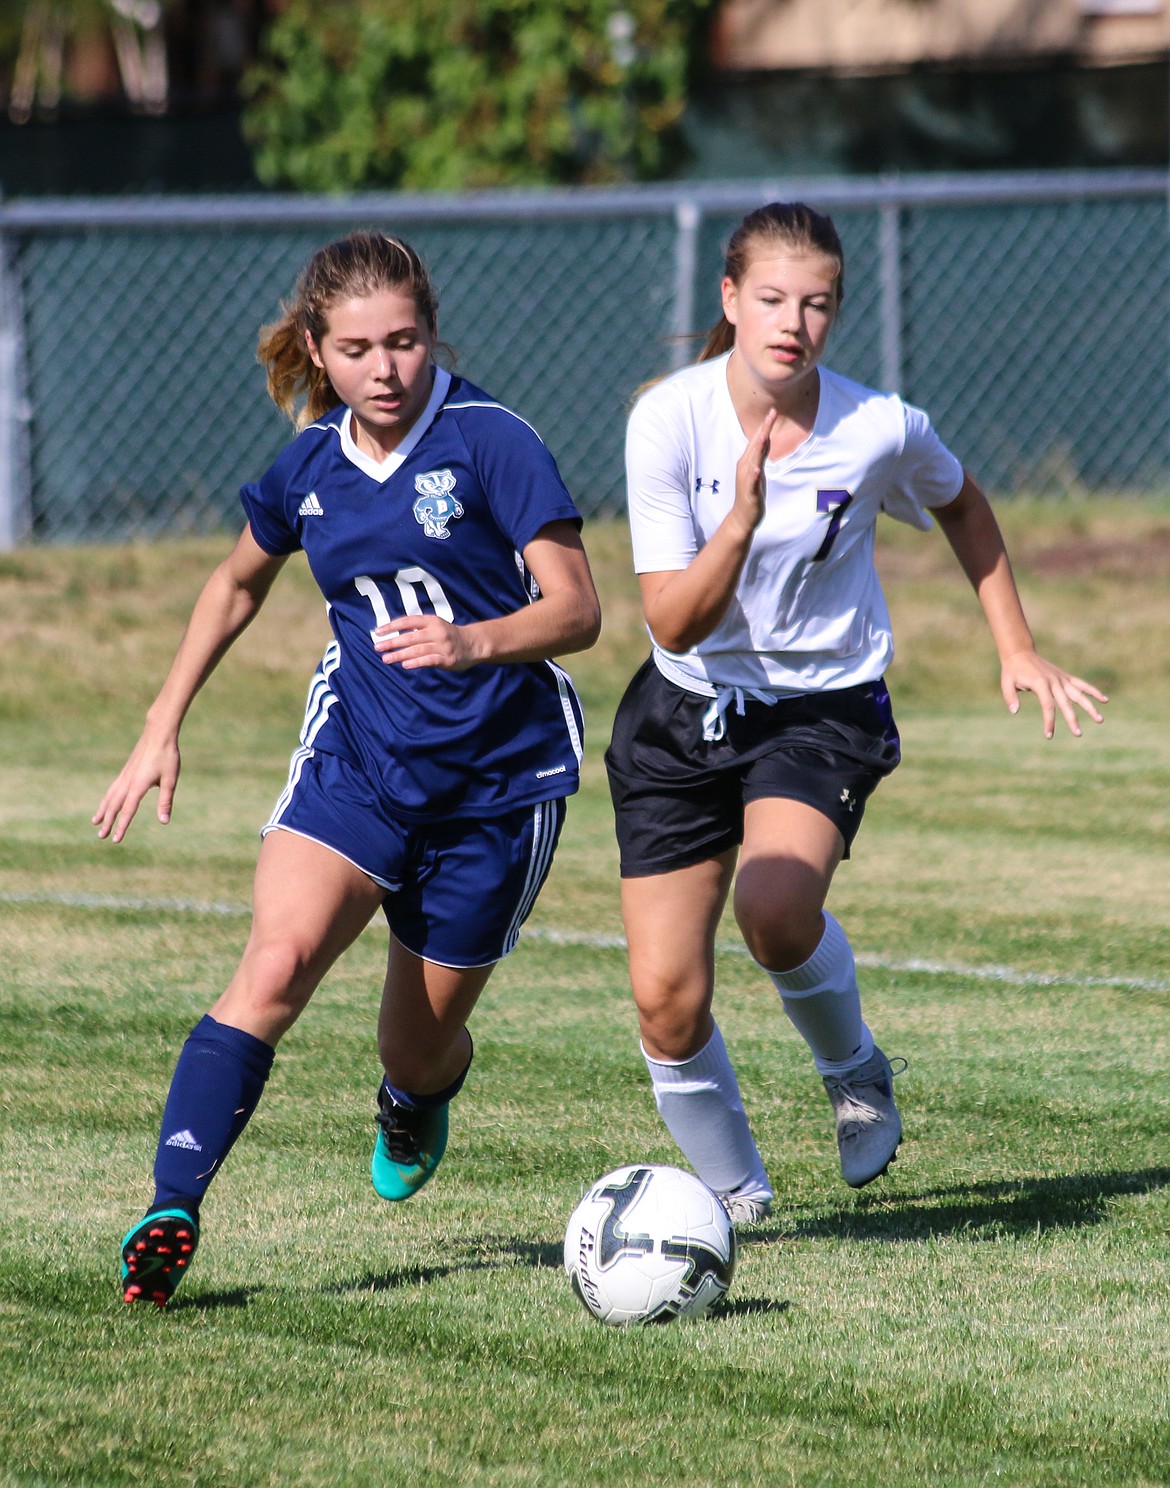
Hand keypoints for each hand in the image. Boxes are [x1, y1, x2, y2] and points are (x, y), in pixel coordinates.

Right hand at [92, 727, 181, 842]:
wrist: (159, 733)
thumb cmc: (167, 756)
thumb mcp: (170, 780)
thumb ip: (165, 802)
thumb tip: (164, 822)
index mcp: (137, 786)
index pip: (128, 811)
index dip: (122, 826)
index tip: (116, 840)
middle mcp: (127, 781)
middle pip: (114, 805)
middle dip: (107, 821)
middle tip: (100, 836)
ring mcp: (125, 775)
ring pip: (110, 796)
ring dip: (103, 810)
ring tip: (95, 821)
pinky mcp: (126, 770)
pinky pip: (113, 788)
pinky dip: (107, 798)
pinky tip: (107, 802)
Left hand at [373, 614, 479, 670]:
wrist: (473, 644)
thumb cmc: (448, 635)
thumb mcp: (435, 626)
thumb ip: (417, 629)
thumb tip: (392, 635)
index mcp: (432, 621)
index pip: (408, 621)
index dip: (392, 626)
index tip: (378, 632)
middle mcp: (437, 632)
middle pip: (410, 637)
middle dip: (392, 642)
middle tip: (377, 647)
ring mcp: (443, 646)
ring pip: (417, 650)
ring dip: (400, 654)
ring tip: (386, 659)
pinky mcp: (447, 659)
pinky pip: (429, 660)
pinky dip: (416, 663)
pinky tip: (405, 665)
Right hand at [730, 407, 777, 535]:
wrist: (742, 517)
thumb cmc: (751, 493)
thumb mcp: (759, 470)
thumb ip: (761, 454)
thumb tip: (766, 437)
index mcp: (748, 461)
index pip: (758, 440)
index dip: (765, 426)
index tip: (773, 411)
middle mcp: (746, 467)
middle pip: (756, 445)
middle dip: (764, 430)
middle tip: (771, 414)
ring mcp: (747, 480)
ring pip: (753, 461)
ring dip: (757, 449)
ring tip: (763, 436)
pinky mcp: (749, 493)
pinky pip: (752, 482)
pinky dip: (754, 475)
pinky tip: (757, 469)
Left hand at [1000, 651, 1107, 738]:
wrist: (1021, 653)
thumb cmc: (1012, 670)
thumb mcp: (1006, 683)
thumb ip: (1010, 697)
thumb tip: (1014, 711)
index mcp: (1041, 683)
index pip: (1048, 705)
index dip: (1049, 721)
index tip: (1049, 735)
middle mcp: (1054, 681)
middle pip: (1066, 703)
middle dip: (1072, 719)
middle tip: (1078, 734)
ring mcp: (1061, 678)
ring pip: (1079, 694)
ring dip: (1090, 707)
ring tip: (1100, 720)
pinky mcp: (1065, 677)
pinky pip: (1081, 685)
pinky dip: (1092, 691)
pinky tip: (1104, 699)